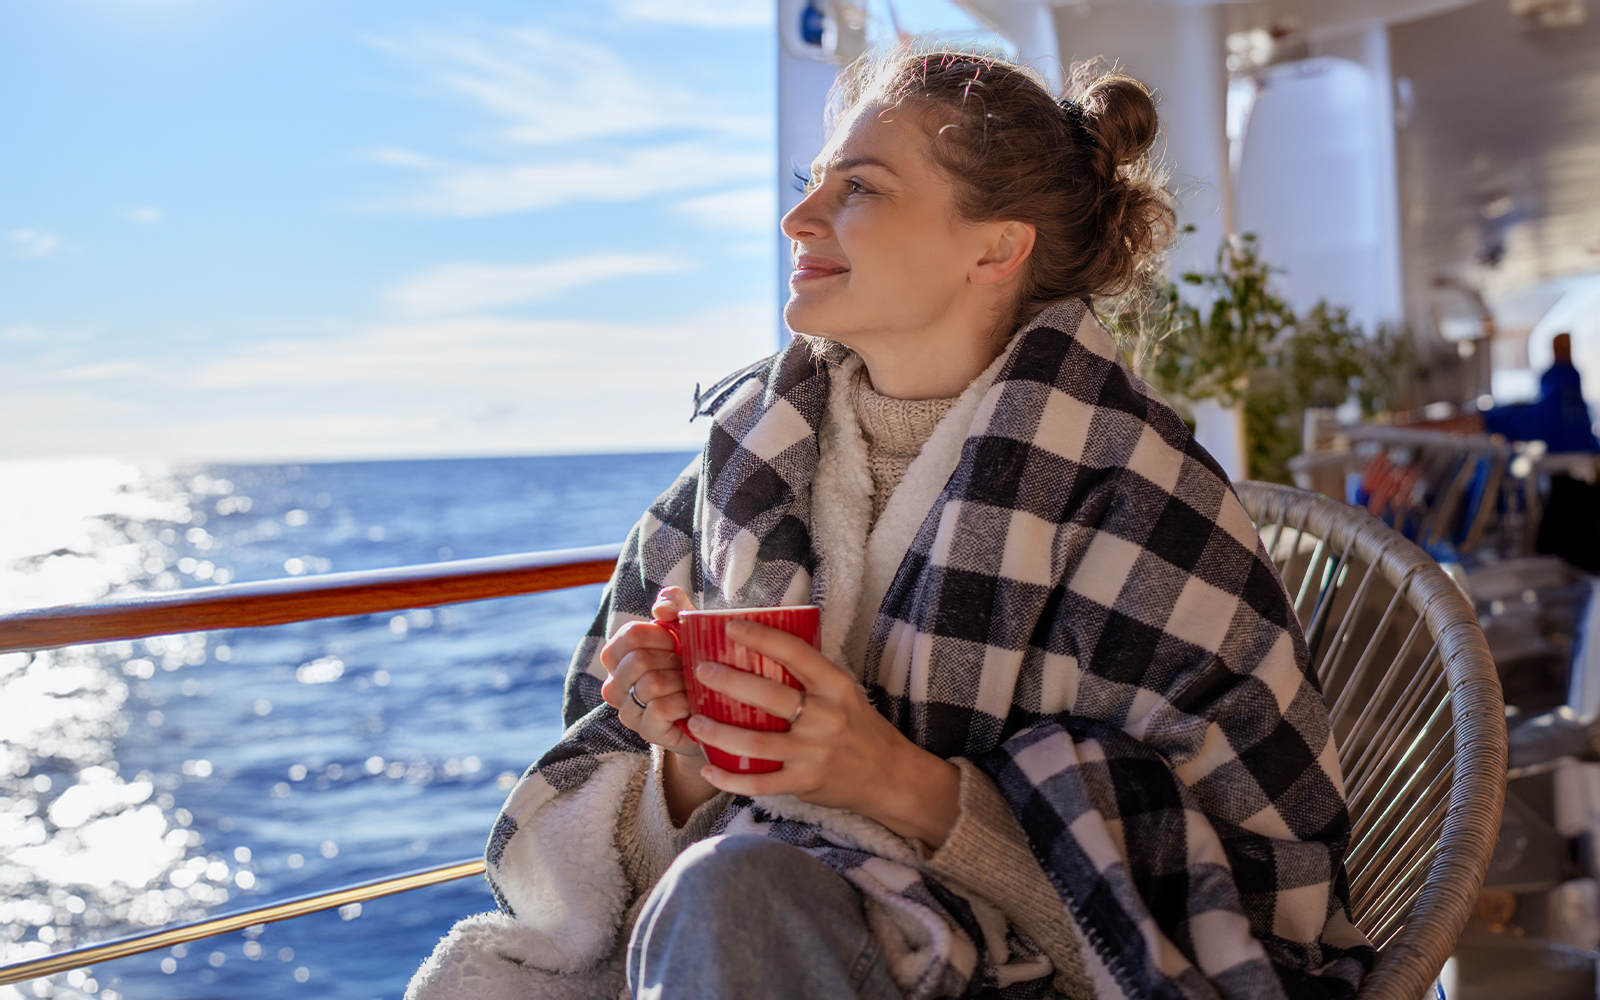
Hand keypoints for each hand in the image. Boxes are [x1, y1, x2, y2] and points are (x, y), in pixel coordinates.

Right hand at [599, 587, 701, 757]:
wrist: (712, 710)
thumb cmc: (693, 664)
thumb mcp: (687, 627)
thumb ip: (674, 605)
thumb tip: (659, 609)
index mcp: (617, 656)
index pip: (629, 635)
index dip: (659, 635)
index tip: (677, 642)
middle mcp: (614, 685)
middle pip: (639, 660)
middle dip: (673, 661)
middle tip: (688, 668)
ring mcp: (628, 711)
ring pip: (651, 684)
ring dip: (682, 682)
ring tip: (692, 685)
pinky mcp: (645, 731)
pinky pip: (661, 709)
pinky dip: (684, 702)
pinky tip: (692, 705)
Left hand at [685, 619, 960, 846]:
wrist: (893, 778)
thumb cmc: (862, 729)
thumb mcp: (846, 694)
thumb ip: (812, 676)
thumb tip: (765, 646)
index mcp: (836, 687)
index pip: (796, 653)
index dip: (761, 637)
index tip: (730, 626)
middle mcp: (826, 717)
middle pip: (770, 696)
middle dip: (729, 682)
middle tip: (701, 671)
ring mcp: (815, 752)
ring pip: (758, 743)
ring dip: (720, 733)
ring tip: (695, 722)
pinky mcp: (806, 782)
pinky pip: (761, 783)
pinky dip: (732, 779)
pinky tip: (710, 769)